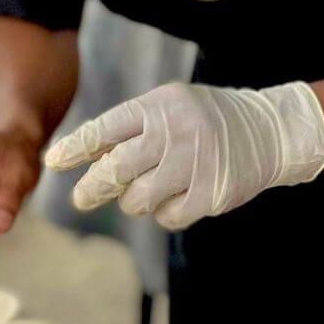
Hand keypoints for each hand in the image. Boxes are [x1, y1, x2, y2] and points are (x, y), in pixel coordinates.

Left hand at [44, 81, 323, 230]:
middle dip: (92, 188)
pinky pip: (167, 217)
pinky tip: (179, 197)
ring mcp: (193, 165)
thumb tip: (86, 157)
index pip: (105, 129)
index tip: (54, 163)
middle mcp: (174, 133)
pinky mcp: (210, 194)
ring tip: (148, 190)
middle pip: (115, 169)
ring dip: (134, 200)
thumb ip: (133, 128)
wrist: (269, 131)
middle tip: (82, 198)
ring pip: (138, 198)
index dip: (76, 148)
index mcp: (159, 107)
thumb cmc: (206, 120)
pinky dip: (166, 213)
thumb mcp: (170, 106)